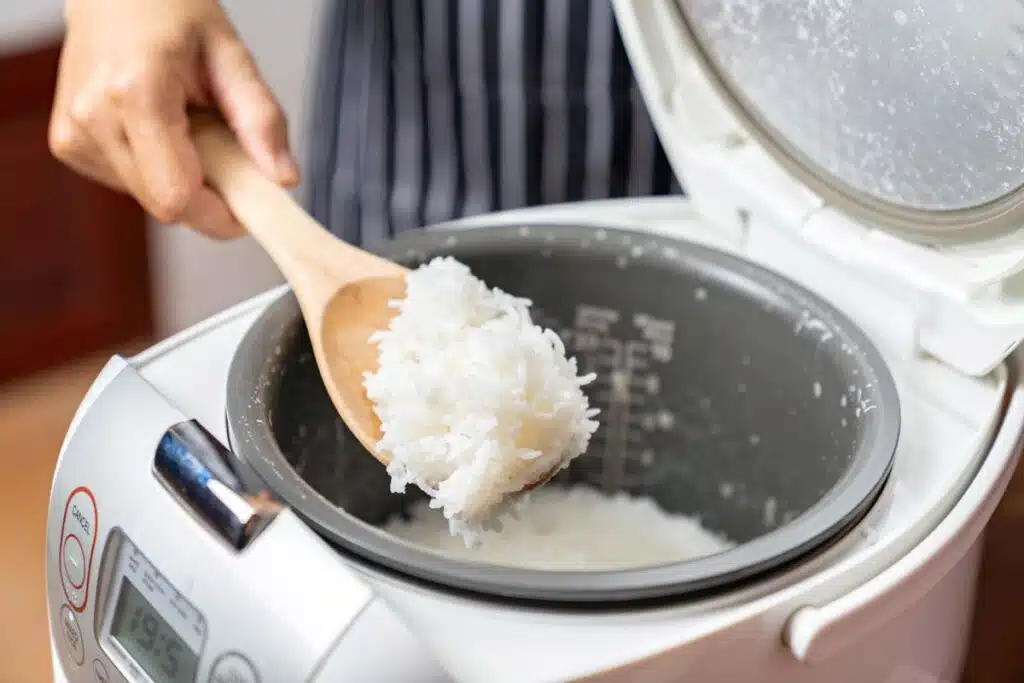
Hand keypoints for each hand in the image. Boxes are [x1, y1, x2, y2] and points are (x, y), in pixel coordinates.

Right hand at [49, 0, 299, 238]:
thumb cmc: (170, 11)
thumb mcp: (232, 55)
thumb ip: (261, 120)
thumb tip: (284, 178)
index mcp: (135, 93)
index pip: (178, 197)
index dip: (218, 214)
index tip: (246, 205)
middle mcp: (94, 118)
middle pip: (165, 204)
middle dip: (205, 195)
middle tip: (223, 152)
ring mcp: (74, 133)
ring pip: (148, 198)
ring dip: (180, 179)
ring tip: (186, 127)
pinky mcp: (68, 144)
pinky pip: (129, 184)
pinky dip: (155, 169)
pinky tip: (158, 129)